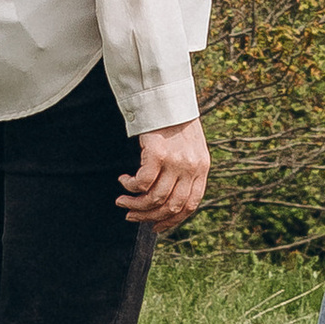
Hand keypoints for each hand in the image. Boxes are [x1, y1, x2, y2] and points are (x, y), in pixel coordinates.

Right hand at [119, 119, 209, 233]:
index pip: (190, 206)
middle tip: (130, 215)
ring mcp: (176, 161)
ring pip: (154, 198)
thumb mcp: (190, 149)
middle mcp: (191, 167)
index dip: (171, 221)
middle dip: (148, 216)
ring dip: (134, 204)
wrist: (168, 97)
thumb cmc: (175, 123)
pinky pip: (142, 183)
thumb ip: (185, 171)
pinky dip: (130, 186)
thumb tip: (166, 201)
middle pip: (170, 206)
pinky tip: (123, 180)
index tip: (154, 227)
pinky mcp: (158, 153)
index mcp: (202, 168)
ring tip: (122, 200)